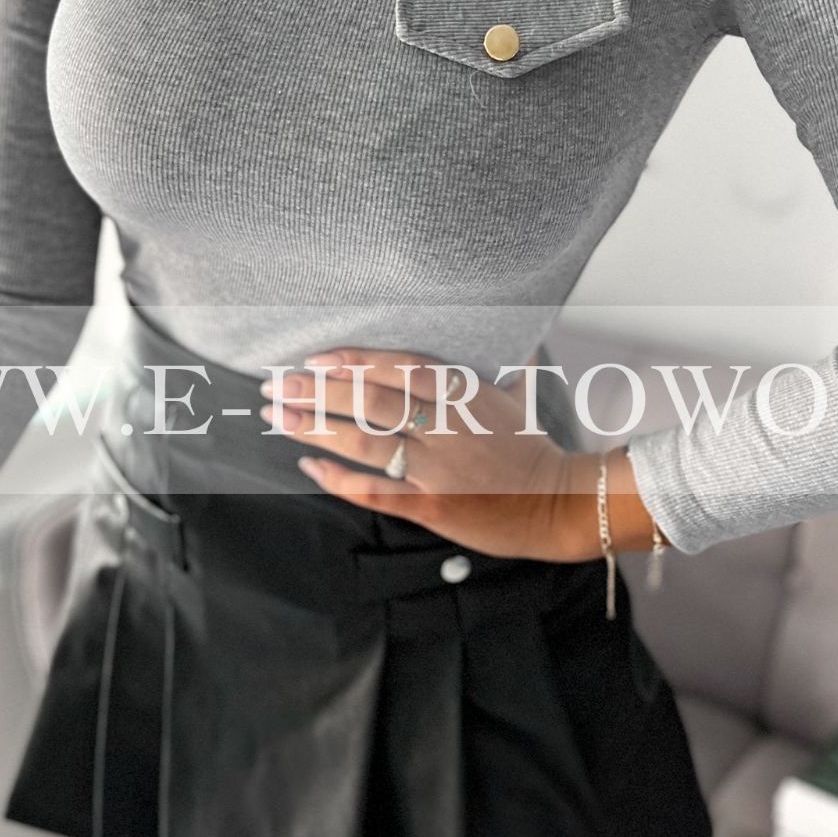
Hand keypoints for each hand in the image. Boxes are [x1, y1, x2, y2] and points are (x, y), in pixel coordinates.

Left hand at [259, 346, 657, 562]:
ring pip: (367, 441)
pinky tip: (310, 465)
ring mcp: (437, 467)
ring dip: (318, 428)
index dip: (353, 361)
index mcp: (464, 393)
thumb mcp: (522, 395)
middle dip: (318, 391)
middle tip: (278, 385)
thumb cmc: (536, 450)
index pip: (398, 367)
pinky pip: (376, 490)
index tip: (315, 359)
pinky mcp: (432, 505)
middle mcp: (446, 426)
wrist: (559, 504)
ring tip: (279, 418)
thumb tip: (522, 331)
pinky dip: (339, 478)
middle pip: (372, 400)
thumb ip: (512, 361)